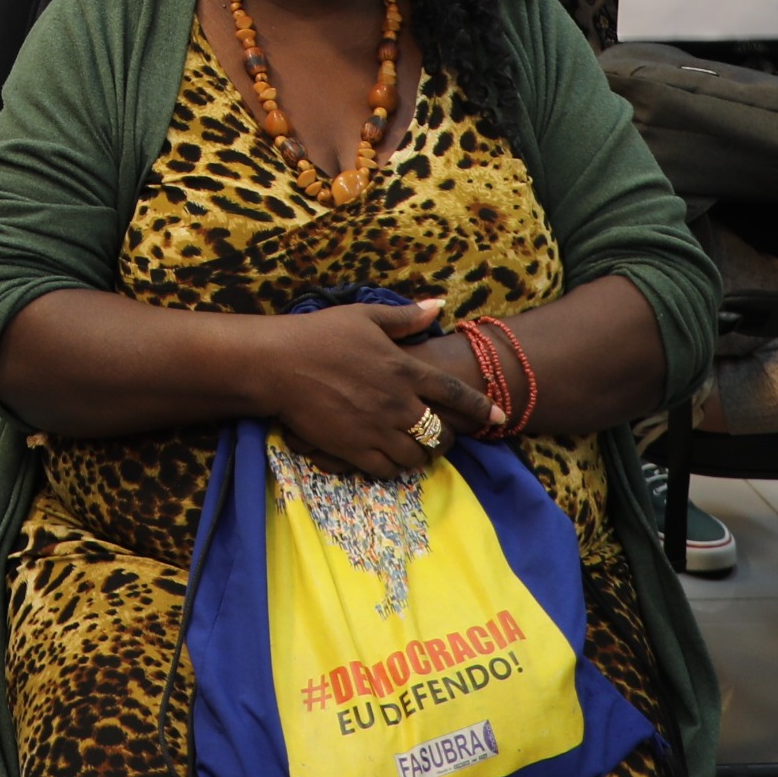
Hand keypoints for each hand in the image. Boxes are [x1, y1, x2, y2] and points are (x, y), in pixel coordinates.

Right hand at [245, 299, 492, 478]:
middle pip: (440, 434)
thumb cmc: (320, 334)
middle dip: (448, 438)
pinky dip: (393, 467)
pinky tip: (388, 458)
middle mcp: (397, 403)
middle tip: (442, 435)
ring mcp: (376, 429)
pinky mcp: (353, 449)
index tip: (498, 418)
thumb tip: (439, 306)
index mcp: (404, 369)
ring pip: (416, 457)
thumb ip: (406, 317)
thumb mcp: (365, 316)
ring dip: (420, 455)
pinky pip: (386, 470)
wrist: (278, 364)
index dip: (481, 408)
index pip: (456, 394)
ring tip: (416, 449)